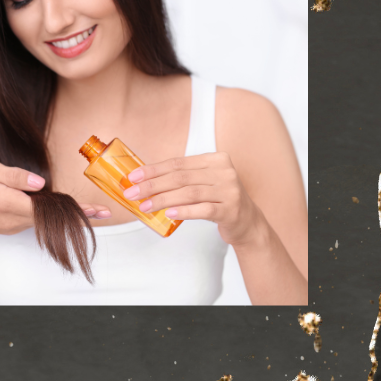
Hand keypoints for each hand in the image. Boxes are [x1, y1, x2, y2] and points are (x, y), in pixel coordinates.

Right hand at [0, 160, 109, 240]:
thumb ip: (14, 176)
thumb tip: (40, 183)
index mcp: (8, 202)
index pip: (47, 208)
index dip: (71, 210)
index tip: (95, 212)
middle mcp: (14, 219)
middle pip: (51, 217)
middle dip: (78, 214)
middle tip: (104, 212)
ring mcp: (14, 226)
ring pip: (44, 219)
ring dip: (65, 215)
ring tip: (91, 211)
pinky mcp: (13, 227)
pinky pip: (35, 219)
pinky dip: (49, 214)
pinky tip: (61, 207)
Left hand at [122, 152, 267, 247]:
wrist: (247, 222)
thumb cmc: (219, 200)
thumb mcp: (205, 182)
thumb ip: (183, 178)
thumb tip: (145, 180)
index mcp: (216, 159)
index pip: (178, 163)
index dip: (153, 170)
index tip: (133, 177)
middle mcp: (224, 172)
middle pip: (181, 177)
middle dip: (152, 185)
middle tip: (132, 194)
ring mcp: (230, 191)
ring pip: (189, 193)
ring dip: (163, 200)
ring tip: (145, 206)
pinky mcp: (231, 210)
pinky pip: (203, 209)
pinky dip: (184, 211)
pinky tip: (169, 214)